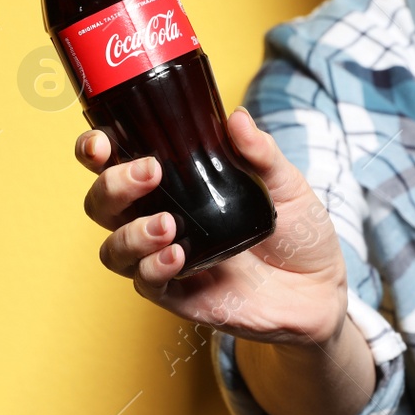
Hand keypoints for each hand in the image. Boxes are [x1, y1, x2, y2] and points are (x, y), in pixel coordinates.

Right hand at [74, 107, 348, 347]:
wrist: (320, 288)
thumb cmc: (295, 232)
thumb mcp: (285, 183)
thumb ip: (260, 152)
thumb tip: (237, 119)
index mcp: (175, 185)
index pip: (115, 164)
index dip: (95, 151)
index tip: (103, 142)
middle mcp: (160, 219)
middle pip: (102, 204)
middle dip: (112, 186)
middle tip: (150, 174)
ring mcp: (166, 259)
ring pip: (114, 249)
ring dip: (130, 233)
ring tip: (168, 224)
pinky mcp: (179, 295)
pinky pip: (146, 283)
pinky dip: (154, 267)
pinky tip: (178, 255)